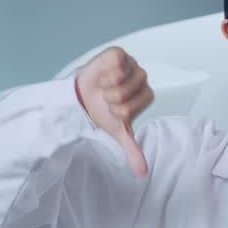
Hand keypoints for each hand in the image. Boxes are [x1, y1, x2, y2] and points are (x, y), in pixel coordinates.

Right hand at [75, 47, 153, 176]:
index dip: (121, 109)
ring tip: (103, 86)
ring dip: (106, 85)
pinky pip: (116, 61)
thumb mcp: (117, 131)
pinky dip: (105, 71)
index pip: (137, 104)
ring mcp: (131, 64)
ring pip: (121, 77)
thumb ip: (132, 150)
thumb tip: (143, 174)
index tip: (114, 109)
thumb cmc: (102, 111)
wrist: (82, 96)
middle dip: (112, 98)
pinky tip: (102, 74)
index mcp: (146, 95)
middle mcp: (142, 78)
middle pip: (128, 92)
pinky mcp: (119, 54)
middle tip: (107, 97)